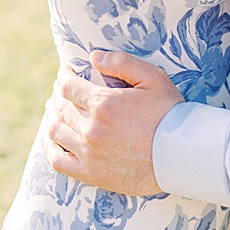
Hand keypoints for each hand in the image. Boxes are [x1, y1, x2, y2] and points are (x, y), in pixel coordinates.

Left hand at [44, 50, 183, 195]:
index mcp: (104, 104)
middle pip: (61, 107)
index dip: (64, 76)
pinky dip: (50, 147)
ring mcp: (88, 153)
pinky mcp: (90, 173)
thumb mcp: (154, 79)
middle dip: (60, 94)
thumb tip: (94, 56)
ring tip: (56, 110)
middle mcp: (91, 129)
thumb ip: (123, 63)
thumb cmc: (170, 114)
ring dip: (52, 117)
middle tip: (63, 88)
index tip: (67, 71)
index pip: (69, 86)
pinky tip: (52, 140)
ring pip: (56, 131)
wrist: (180, 156)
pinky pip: (58, 160)